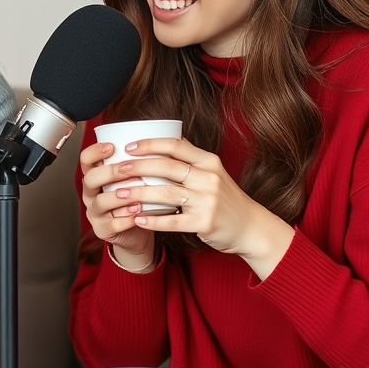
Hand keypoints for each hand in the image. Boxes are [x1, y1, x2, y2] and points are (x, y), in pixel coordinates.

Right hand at [79, 140, 155, 268]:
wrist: (138, 231)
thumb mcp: (135, 178)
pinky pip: (111, 224)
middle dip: (110, 172)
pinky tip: (138, 212)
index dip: (95, 151)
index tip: (112, 146)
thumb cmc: (139, 199)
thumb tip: (169, 136)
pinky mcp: (103, 230)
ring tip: (137, 193)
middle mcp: (92, 193)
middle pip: (91, 179)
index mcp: (97, 176)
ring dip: (119, 196)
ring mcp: (95, 212)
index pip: (86, 159)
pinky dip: (125, 218)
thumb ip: (142, 161)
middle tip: (128, 169)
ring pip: (101, 202)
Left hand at [94, 136, 294, 278]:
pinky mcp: (205, 223)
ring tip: (120, 193)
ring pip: (166, 193)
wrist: (251, 227)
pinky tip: (137, 218)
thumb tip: (163, 140)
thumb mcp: (213, 173)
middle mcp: (209, 178)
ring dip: (139, 193)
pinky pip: (173, 221)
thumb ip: (191, 159)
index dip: (150, 144)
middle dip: (138, 167)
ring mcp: (207, 201)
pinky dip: (153, 220)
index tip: (129, 147)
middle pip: (167, 167)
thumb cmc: (226, 199)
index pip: (176, 146)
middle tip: (117, 169)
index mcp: (209, 162)